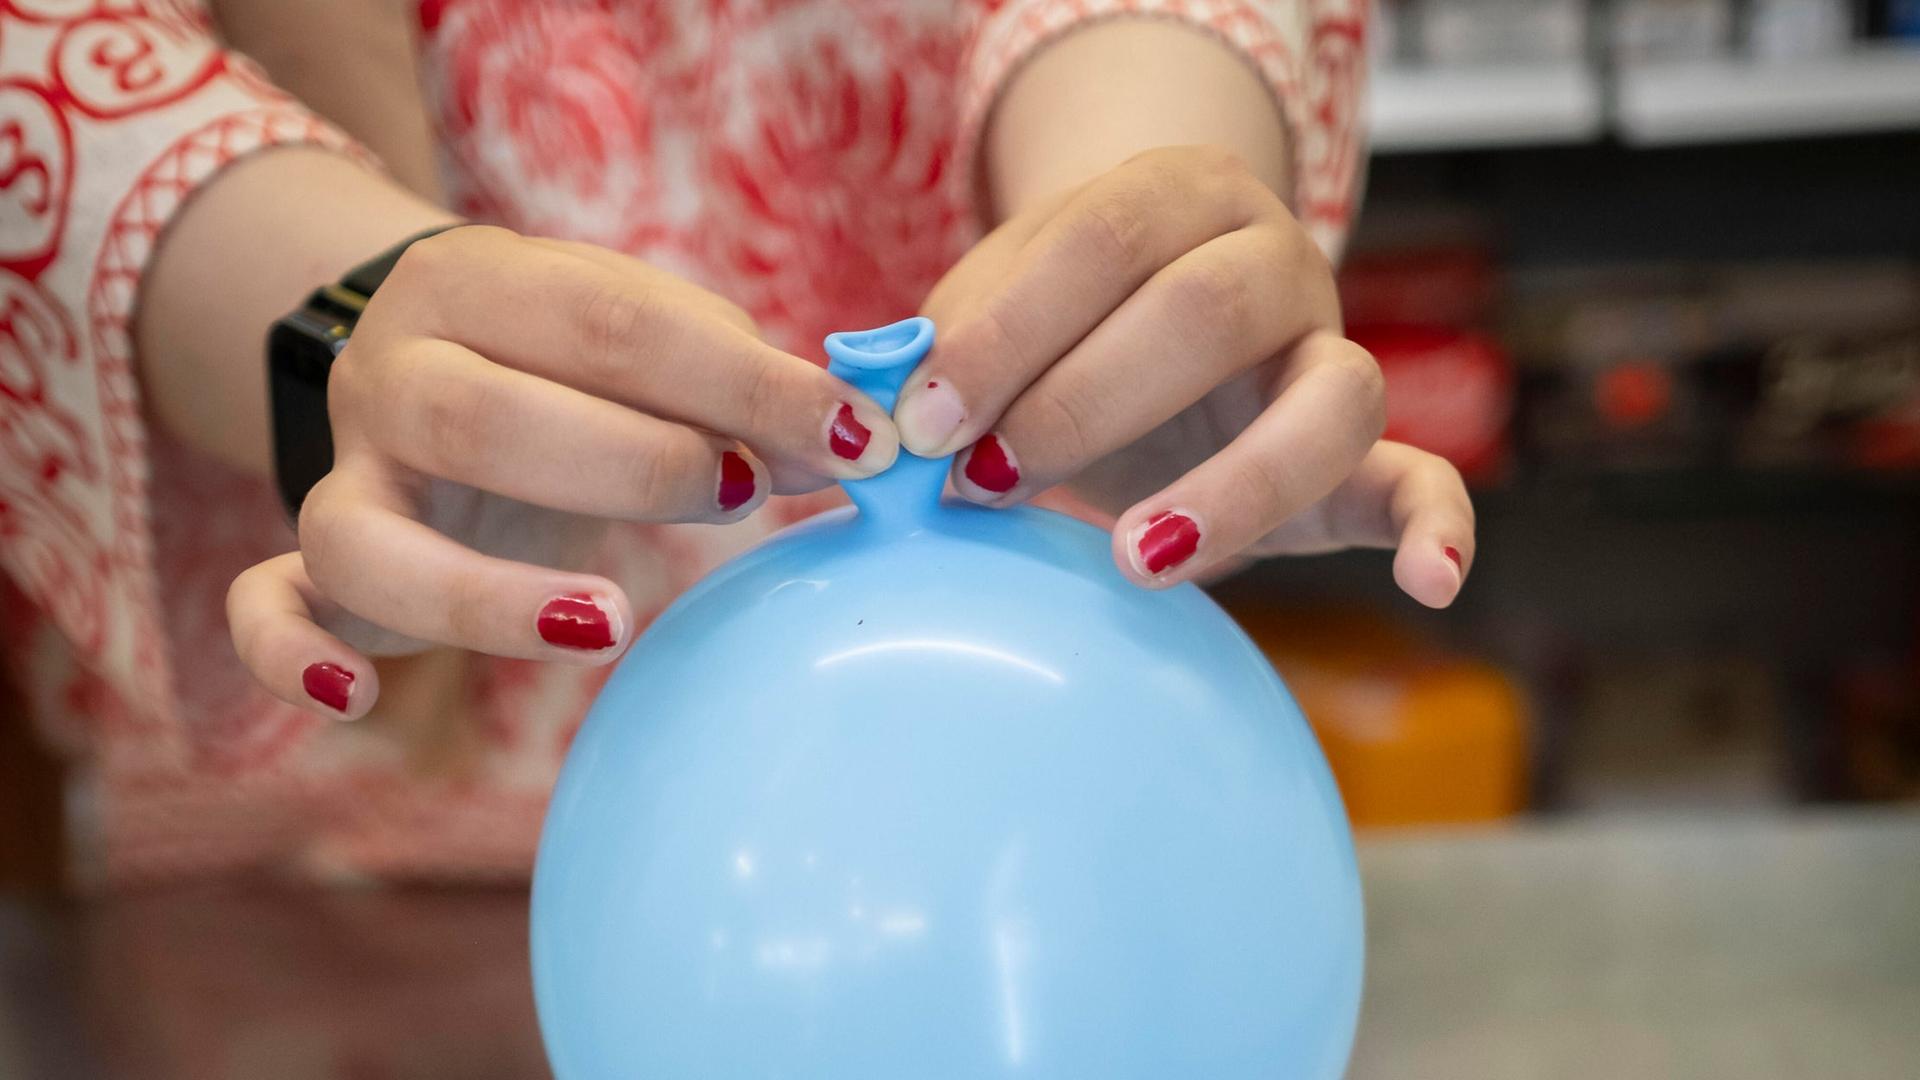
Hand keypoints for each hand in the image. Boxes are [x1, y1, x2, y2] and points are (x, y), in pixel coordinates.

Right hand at [229, 225, 898, 718]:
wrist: (446, 359)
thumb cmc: (586, 362)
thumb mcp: (657, 344)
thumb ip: (741, 388)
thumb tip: (857, 447)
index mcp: (478, 282)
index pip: (611, 323)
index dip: (740, 382)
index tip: (853, 438)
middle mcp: (387, 369)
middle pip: (484, 417)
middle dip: (633, 463)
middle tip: (741, 493)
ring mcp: (339, 471)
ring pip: (369, 536)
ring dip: (489, 592)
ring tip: (609, 623)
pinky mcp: (316, 566)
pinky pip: (264, 611)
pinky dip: (290, 657)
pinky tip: (357, 702)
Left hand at [894, 146, 1472, 605]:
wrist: (1141, 330)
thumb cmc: (1054, 328)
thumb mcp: (996, 317)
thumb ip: (946, 356)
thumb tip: (876, 428)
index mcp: (1176, 195)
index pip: (1100, 242)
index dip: (1008, 334)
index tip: (923, 423)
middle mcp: (1274, 258)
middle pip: (1206, 310)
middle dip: (1082, 401)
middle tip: (986, 482)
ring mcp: (1333, 353)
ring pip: (1333, 397)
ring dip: (1233, 484)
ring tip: (1136, 556)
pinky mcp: (1368, 454)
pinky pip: (1427, 481)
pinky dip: (1441, 530)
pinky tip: (1429, 586)